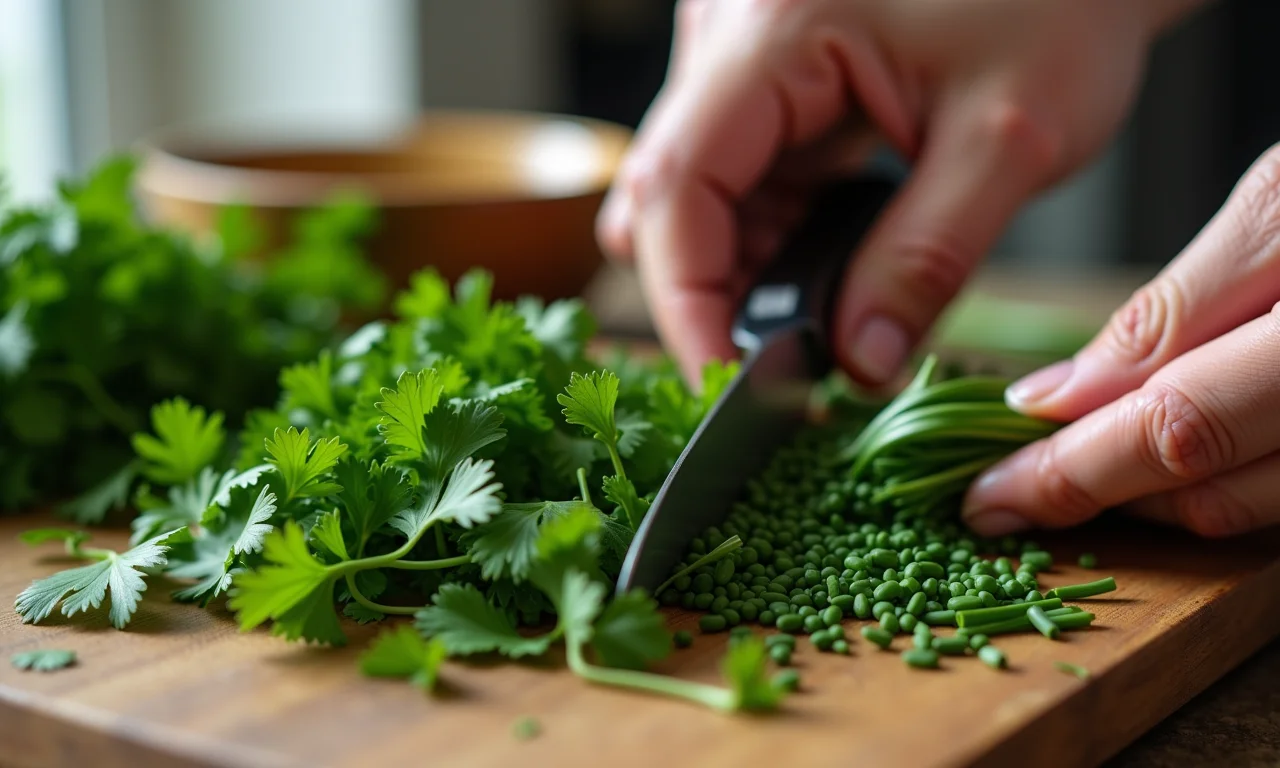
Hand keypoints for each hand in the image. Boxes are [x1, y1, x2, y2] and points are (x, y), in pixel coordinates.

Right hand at [597, 0, 1196, 386]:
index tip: (727, 386)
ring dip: (748, 265)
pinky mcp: (761, 66)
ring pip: (697, 189)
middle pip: (674, 192)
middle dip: (720, 293)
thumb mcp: (1009, 141)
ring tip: (828, 306)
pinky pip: (734, 169)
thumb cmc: (1062, 1)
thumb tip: (857, 363)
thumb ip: (926, 262)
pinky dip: (770, 229)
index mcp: (777, 28)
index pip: (679, 186)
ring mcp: (739, 45)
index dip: (688, 301)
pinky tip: (828, 252)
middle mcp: (732, 27)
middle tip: (788, 367)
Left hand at [964, 144, 1279, 537]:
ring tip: (1076, 475)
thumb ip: (1173, 310)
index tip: (987, 489)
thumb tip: (1058, 399)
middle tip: (1007, 495)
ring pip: (1250, 507)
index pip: (1177, 421)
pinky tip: (1166, 469)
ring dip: (1148, 498)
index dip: (1068, 469)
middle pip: (1207, 476)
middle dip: (1092, 491)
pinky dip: (1219, 489)